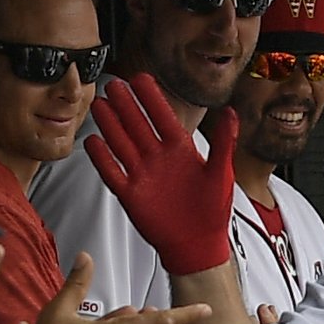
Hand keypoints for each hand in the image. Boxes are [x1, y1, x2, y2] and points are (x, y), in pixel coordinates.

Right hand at [83, 74, 237, 275]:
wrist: (199, 245)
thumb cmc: (212, 211)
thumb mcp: (222, 172)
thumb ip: (224, 142)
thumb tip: (230, 111)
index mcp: (181, 149)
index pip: (163, 116)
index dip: (151, 97)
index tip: (140, 78)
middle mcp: (159, 158)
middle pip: (138, 125)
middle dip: (126, 105)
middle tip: (114, 84)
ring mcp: (143, 175)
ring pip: (122, 144)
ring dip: (110, 125)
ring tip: (99, 105)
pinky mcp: (131, 195)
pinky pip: (113, 173)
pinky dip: (102, 159)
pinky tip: (92, 141)